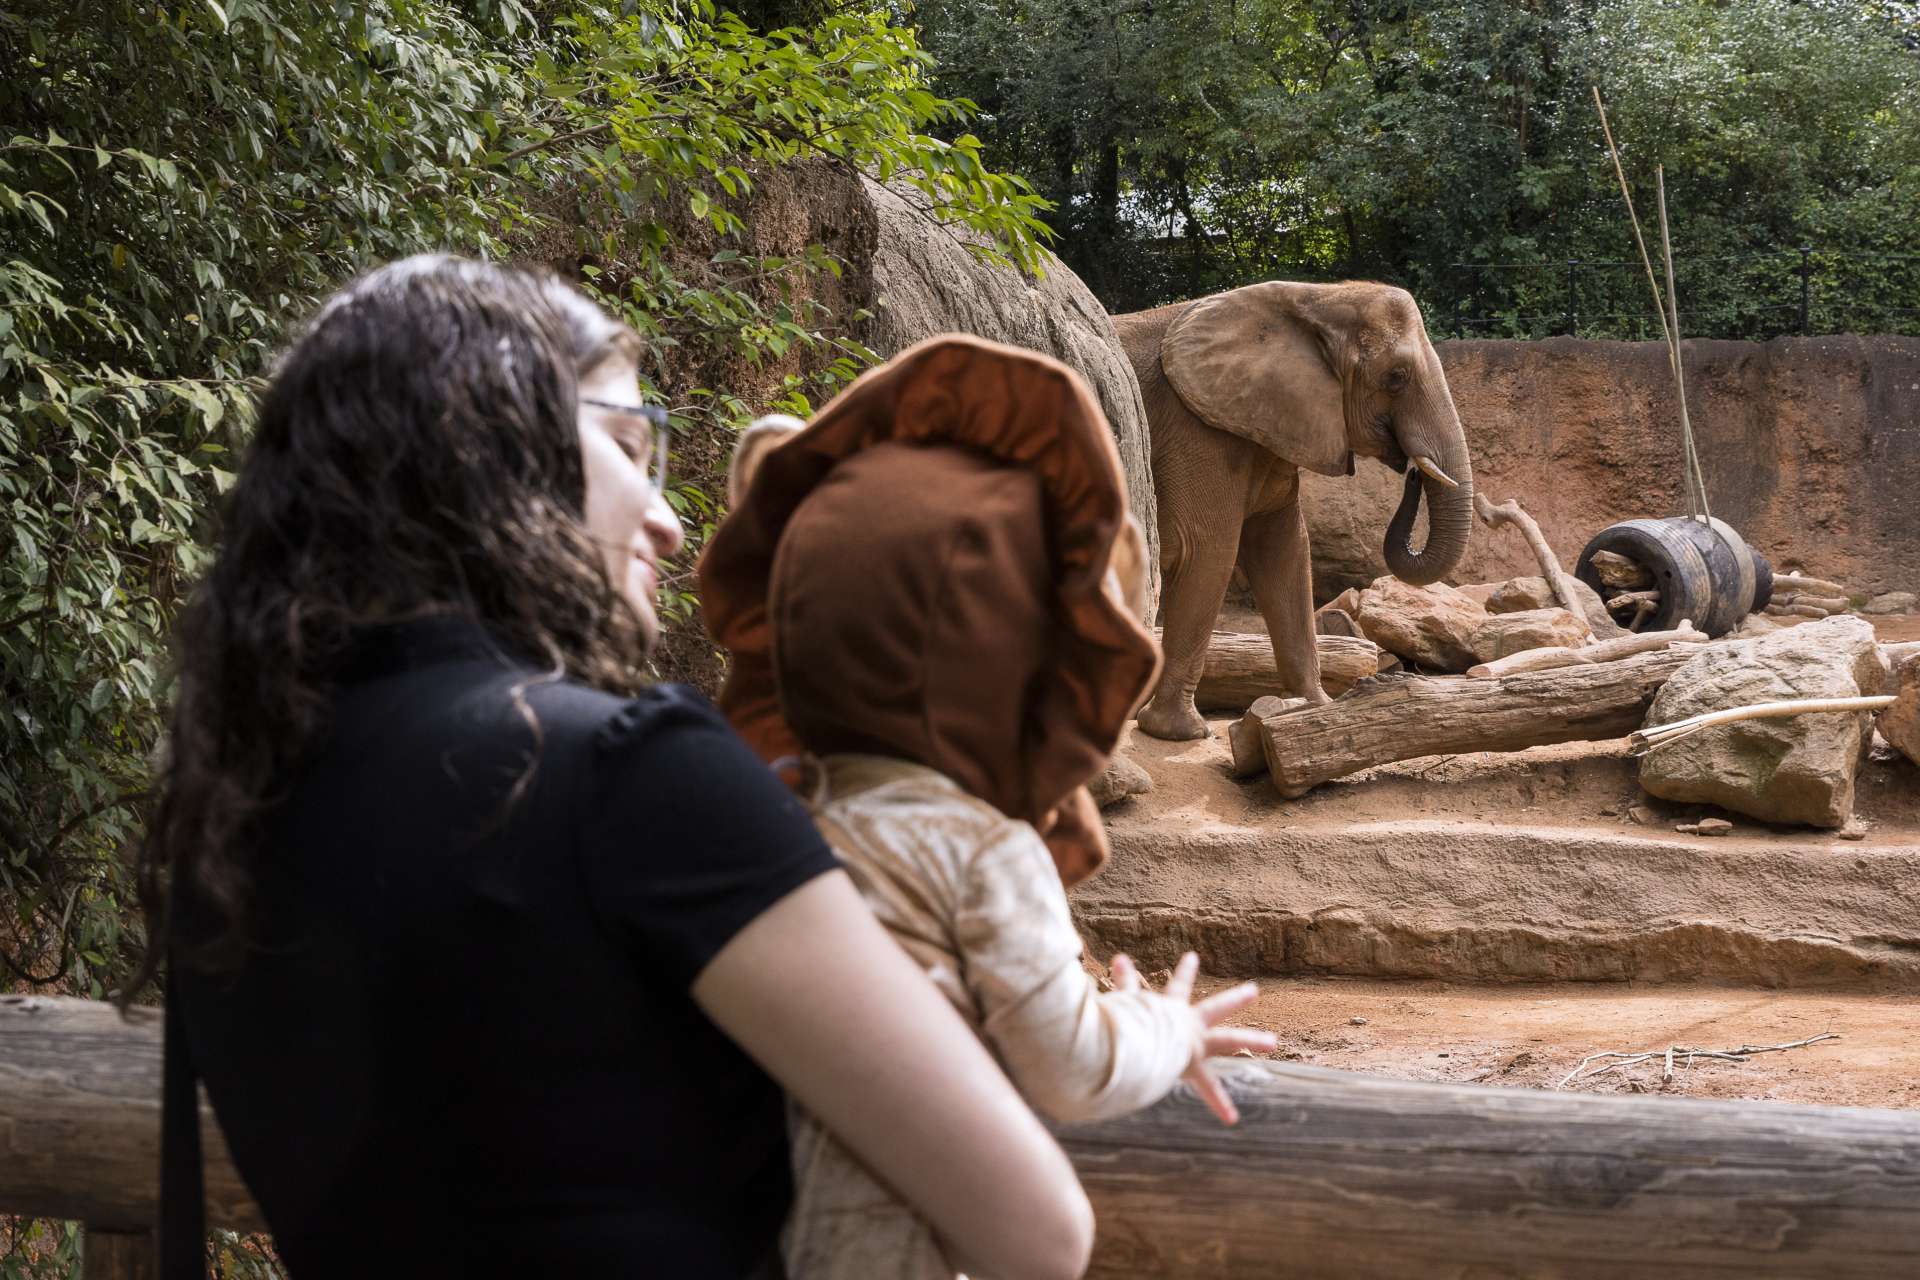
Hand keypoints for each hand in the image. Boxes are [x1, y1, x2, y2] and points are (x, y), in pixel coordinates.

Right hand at [1109, 951, 1275, 1124]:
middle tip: (1254, 991)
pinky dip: (1219, 1104)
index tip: (1193, 956)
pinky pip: (1209, 1088)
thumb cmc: (1126, 1022)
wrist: (1136, 1041)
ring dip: (1252, 1039)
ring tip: (1273, 1042)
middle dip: (1234, 999)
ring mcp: (1195, 1044)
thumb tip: (1118, 957)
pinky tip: (1232, 1119)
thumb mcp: (1125, 1001)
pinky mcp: (1193, 1066)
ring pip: (1229, 1039)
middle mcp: (1188, 1024)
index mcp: (1171, 1009)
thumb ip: (1124, 983)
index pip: (1178, 985)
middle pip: (1216, 1008)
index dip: (1185, 971)